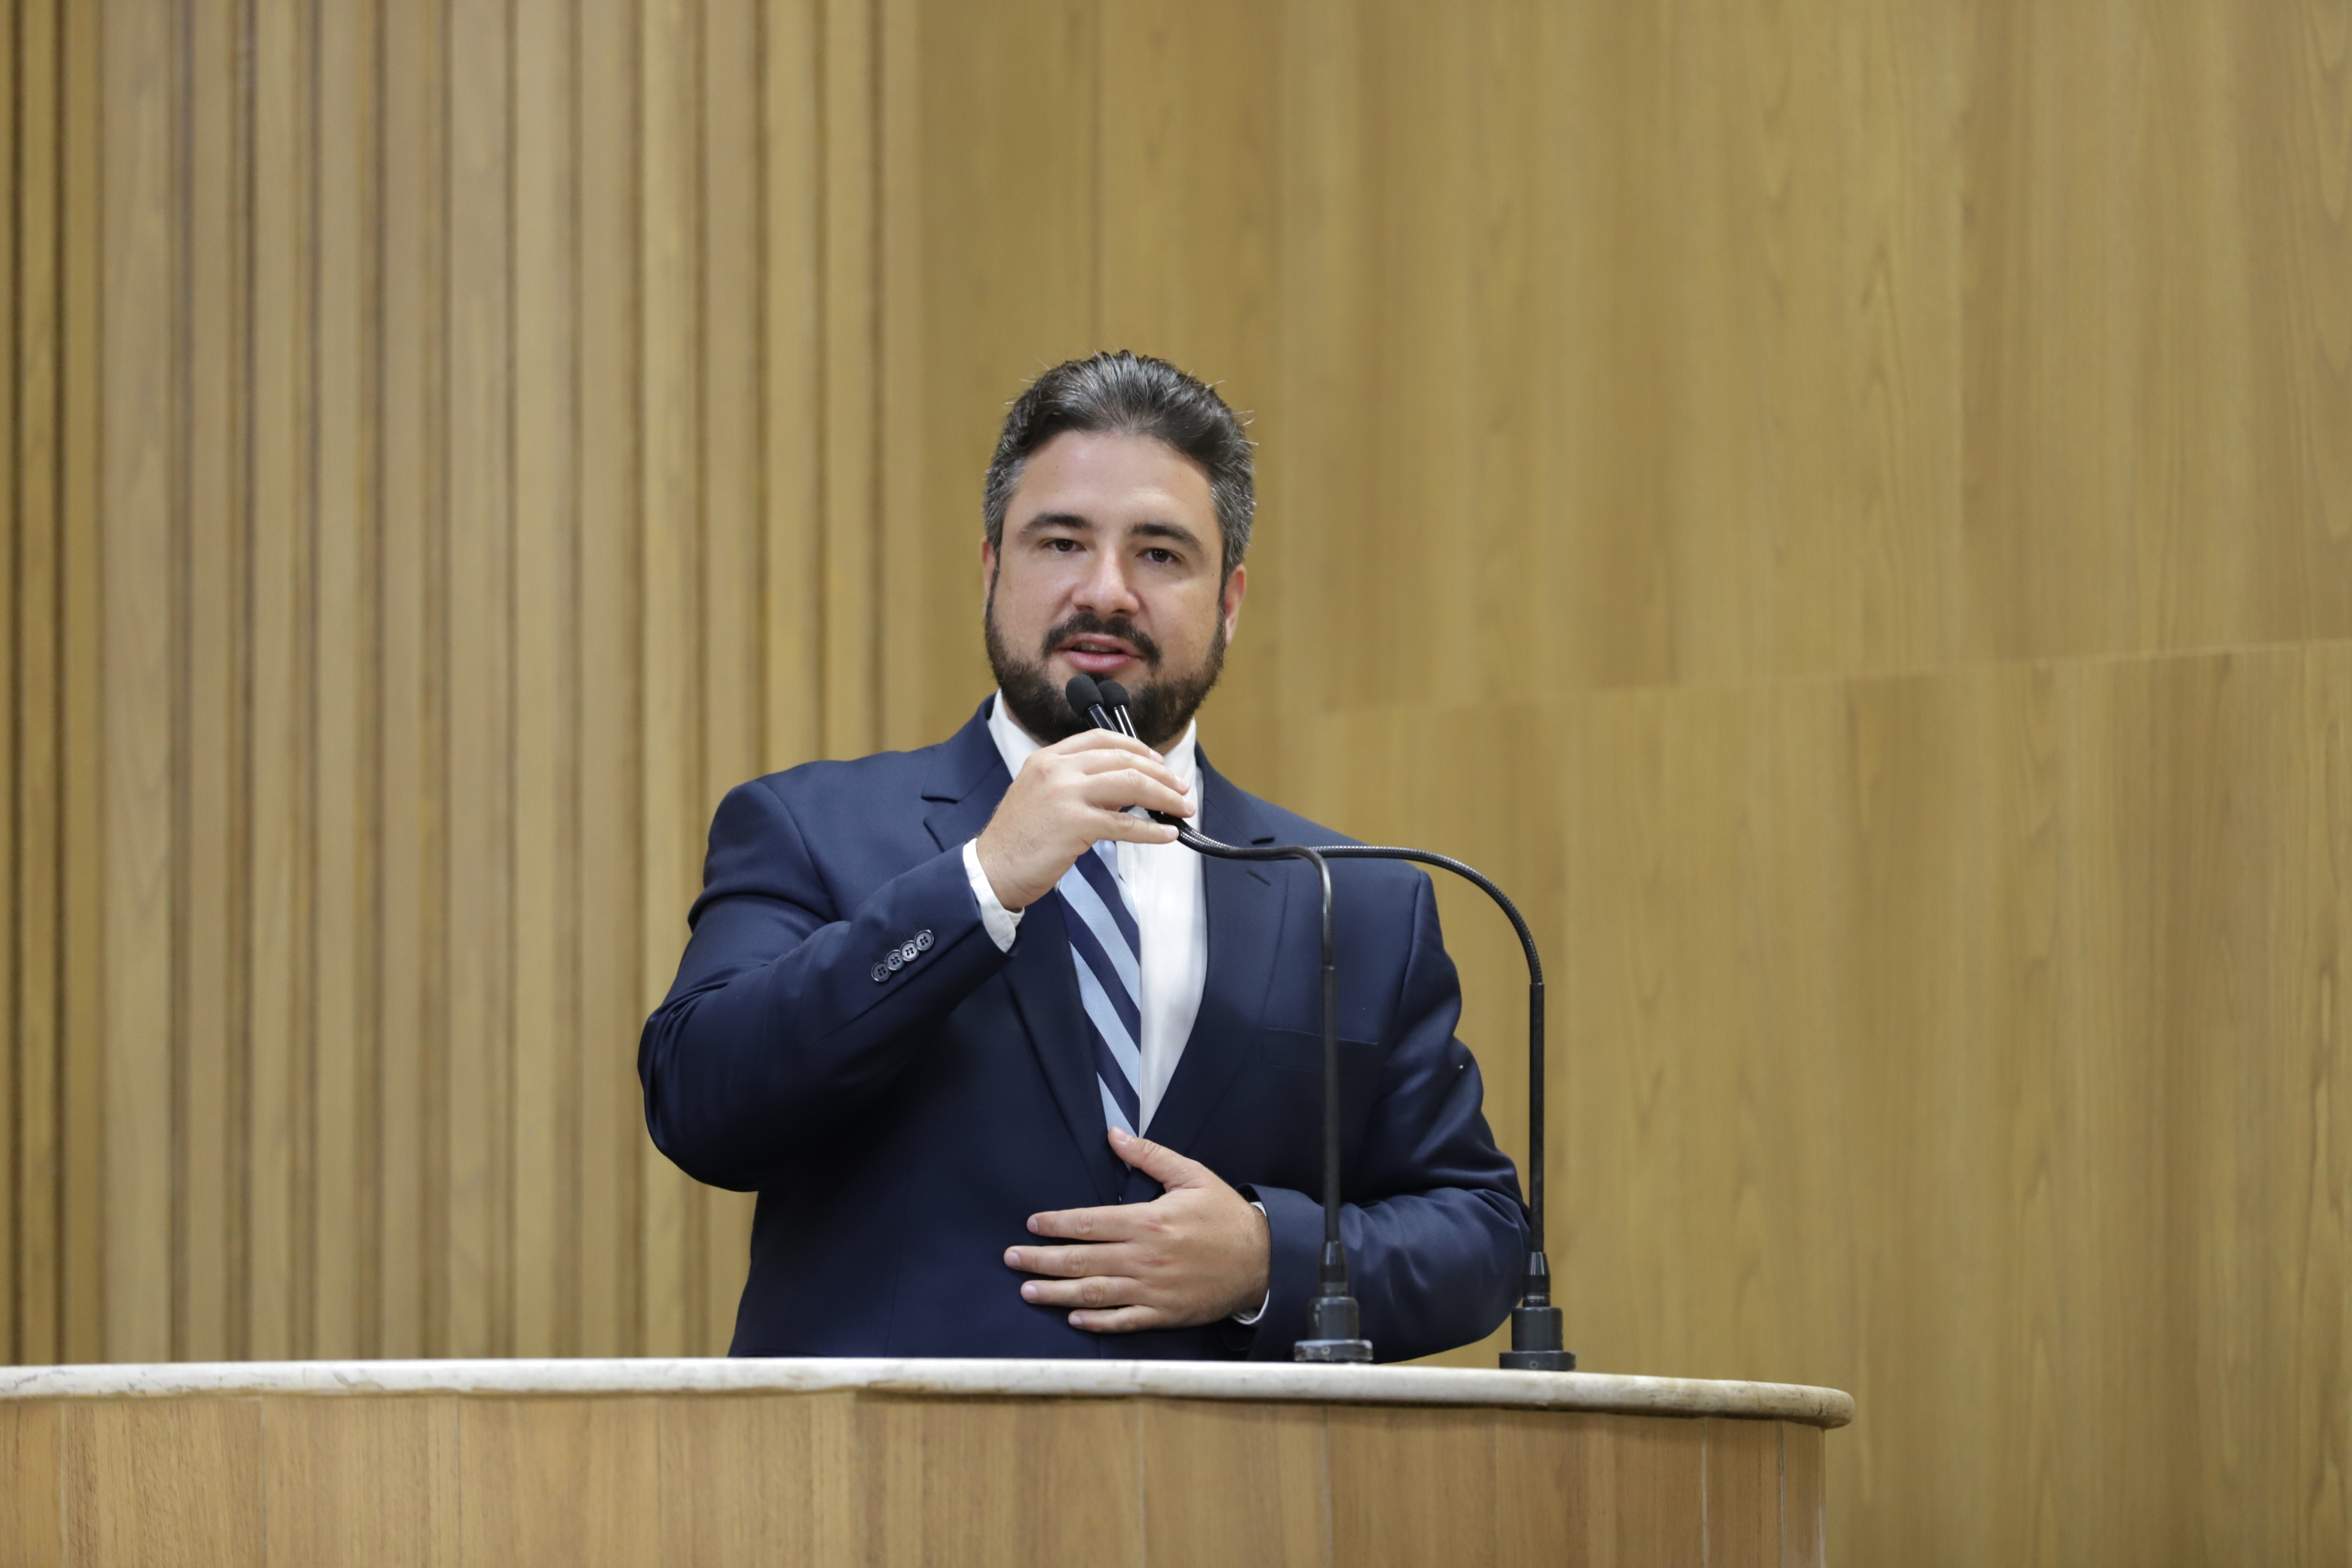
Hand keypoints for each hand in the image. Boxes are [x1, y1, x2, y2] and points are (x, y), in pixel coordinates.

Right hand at [973, 731, 1193, 909]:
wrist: (991, 869)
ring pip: (1131, 785)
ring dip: (1164, 797)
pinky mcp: (1074, 825)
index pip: (1101, 739)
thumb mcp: (1041, 794)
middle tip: (1180, 789)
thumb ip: (1076, 783)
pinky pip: (1125, 824)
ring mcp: (1065, 795)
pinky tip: (1167, 835)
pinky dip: (1152, 831)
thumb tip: (1123, 790)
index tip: (1157, 762)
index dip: (1137, 748)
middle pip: (1124, 760)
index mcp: (1048, 758)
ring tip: (1181, 809)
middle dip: (1161, 775)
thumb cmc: (1018, 839)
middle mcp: (1057, 770)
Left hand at [1004, 1129, 1271, 1331]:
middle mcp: (1144, 1258)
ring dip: (1056, 1293)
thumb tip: (1114, 1135)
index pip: (1088, 1223)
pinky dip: (1095, 1322)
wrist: (1262, 1260)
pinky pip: (1122, 1321)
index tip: (1032, 1226)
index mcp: (1148, 1222)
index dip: (1055, 1225)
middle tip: (1012, 1260)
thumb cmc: (1225, 1217)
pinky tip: (1073, 1319)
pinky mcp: (1164, 1314)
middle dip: (1041, 1261)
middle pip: (1081, 1260)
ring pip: (1093, 1294)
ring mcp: (1152, 1290)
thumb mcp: (1192, 1176)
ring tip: (1028, 1291)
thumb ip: (1149, 1156)